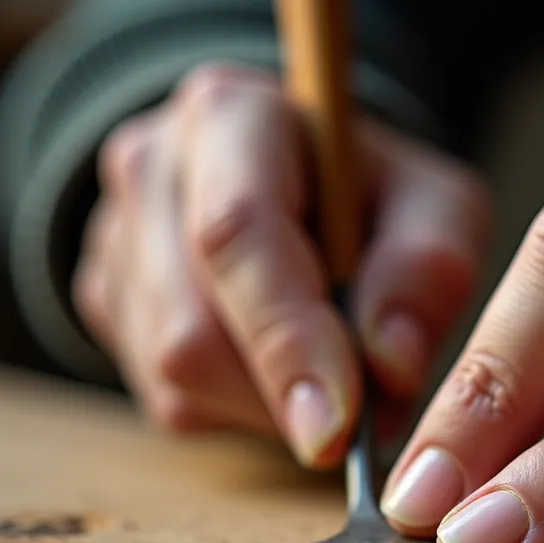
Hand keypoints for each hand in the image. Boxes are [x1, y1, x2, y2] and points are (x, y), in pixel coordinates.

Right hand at [73, 63, 489, 467]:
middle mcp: (151, 168)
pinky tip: (278, 368)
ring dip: (269, 408)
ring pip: (175, 377)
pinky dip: (241, 410)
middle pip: (191, 328)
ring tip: (329, 372)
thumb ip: (428, 270)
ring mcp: (114, 239)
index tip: (340, 425)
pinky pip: (167, 399)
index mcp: (232, 115)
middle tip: (360, 416)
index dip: (286, 338)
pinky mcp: (106, 303)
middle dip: (283, 395)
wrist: (303, 187)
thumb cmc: (375, 197)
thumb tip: (391, 363)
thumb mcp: (437, 207)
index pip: (237, 234)